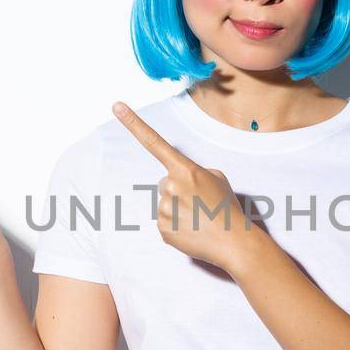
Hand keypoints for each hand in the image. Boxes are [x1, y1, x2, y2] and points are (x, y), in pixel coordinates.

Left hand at [113, 101, 258, 272]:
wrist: (234, 242)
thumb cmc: (227, 207)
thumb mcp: (217, 178)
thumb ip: (195, 171)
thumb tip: (182, 180)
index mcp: (185, 170)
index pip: (154, 142)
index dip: (133, 123)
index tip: (116, 106)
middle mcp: (171, 186)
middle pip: (165, 183)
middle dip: (179, 191)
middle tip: (201, 204)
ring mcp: (164, 209)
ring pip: (165, 203)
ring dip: (179, 209)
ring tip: (199, 218)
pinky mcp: (162, 229)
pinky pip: (165, 222)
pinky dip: (177, 226)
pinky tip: (192, 230)